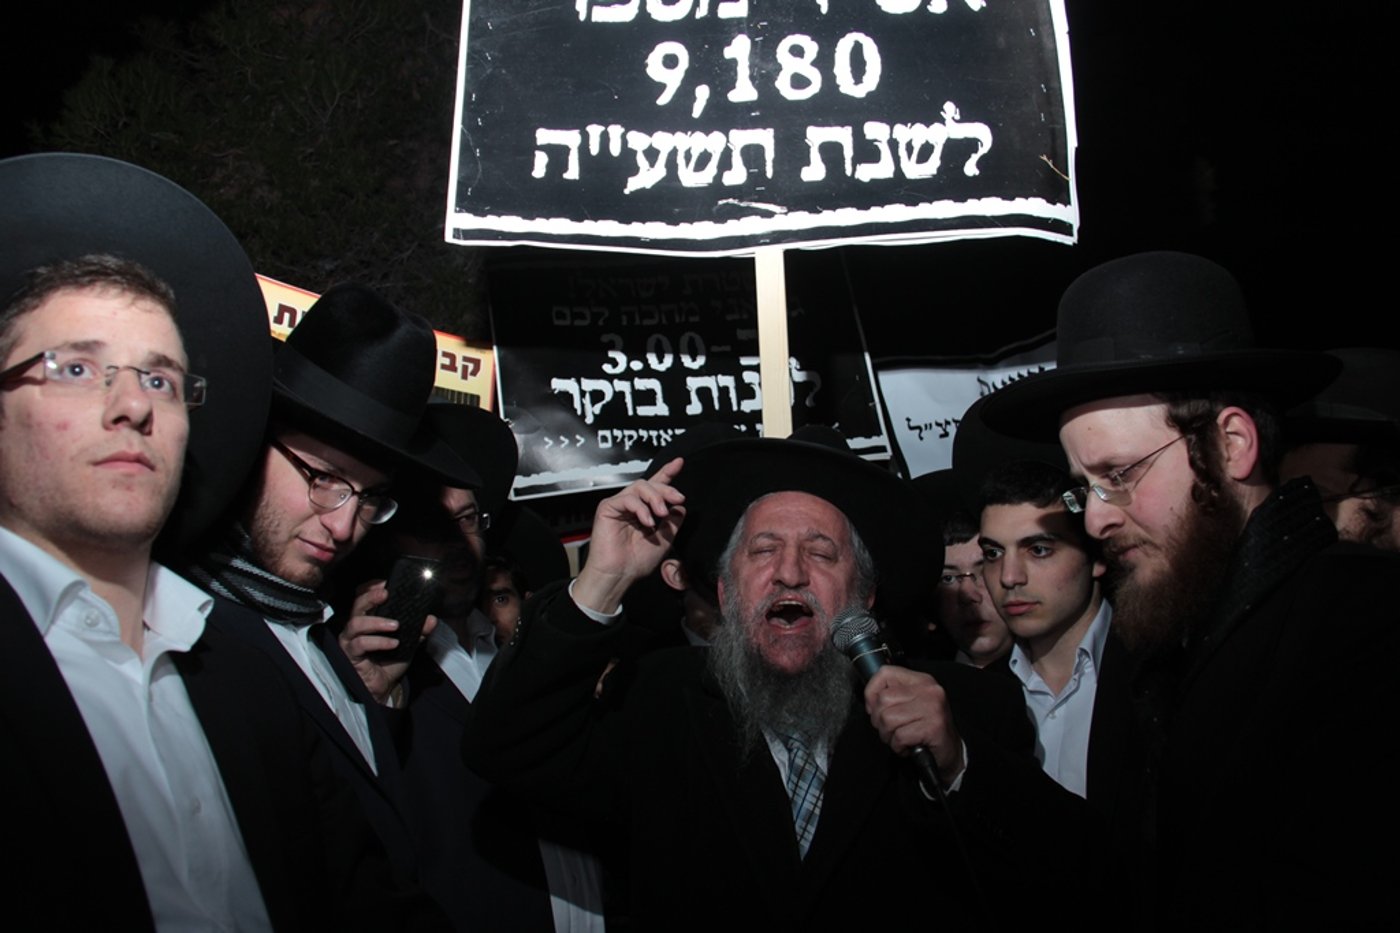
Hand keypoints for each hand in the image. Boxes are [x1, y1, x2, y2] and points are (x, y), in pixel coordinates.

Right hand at [338, 580, 437, 704]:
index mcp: (368, 618)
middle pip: (357, 604)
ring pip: (356, 623)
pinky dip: (378, 642)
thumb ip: (420, 631)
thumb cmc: (390, 661)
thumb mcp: (409, 643)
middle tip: (386, 594)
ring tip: (395, 625)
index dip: (371, 587)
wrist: (384, 687)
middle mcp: (356, 626)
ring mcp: (350, 640)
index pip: (362, 596)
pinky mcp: (350, 654)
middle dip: (371, 596)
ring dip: (376, 621)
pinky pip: (360, 644)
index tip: (386, 582)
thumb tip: (431, 619)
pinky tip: (393, 644)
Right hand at [572, 457, 686, 613]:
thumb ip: (672, 522)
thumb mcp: (664, 539)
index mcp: (645, 511)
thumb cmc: (636, 561)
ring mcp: (619, 505)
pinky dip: (640, 508)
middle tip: (679, 499)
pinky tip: (647, 521)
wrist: (619, 575)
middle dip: (667, 488)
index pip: (657, 487)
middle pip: (650, 484)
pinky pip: (627, 498)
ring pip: (640, 487)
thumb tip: (680, 506)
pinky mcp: (608, 508)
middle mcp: (631, 505)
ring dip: (655, 497)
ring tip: (661, 513)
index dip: (667, 473)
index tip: (680, 462)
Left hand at [864, 665, 964, 785]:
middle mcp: (929, 690)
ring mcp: (932, 707)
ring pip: (888, 719)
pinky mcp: (933, 727)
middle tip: (891, 729)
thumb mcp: (910, 704)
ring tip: (900, 738)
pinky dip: (898, 746)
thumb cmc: (926, 728)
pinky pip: (900, 736)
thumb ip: (892, 696)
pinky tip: (908, 746)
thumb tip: (870, 702)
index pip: (885, 673)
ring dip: (888, 735)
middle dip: (879, 720)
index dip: (872, 692)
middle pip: (883, 699)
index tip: (874, 708)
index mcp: (921, 680)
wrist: (951, 751)